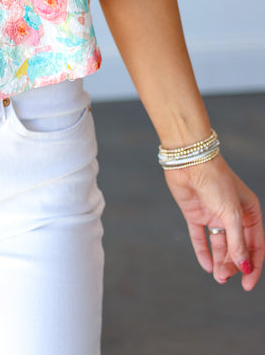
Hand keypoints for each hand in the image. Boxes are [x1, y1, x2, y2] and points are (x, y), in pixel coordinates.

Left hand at [164, 155, 263, 289]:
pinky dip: (203, 251)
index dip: (252, 266)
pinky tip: (206, 265)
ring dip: (220, 261)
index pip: (256, 245)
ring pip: (220, 245)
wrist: (189, 160)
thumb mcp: (232, 214)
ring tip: (218, 277)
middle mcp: (233, 214)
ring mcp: (213, 214)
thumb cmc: (216, 182)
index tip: (247, 285)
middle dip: (233, 265)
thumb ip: (238, 242)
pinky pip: (200, 237)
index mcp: (250, 212)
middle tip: (224, 278)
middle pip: (237, 247)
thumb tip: (244, 268)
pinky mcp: (195, 214)